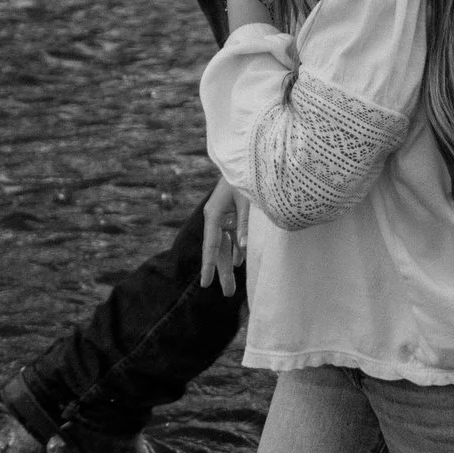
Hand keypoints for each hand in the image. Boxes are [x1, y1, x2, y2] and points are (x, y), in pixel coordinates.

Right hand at [200, 174, 246, 293]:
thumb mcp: (247, 200)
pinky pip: (231, 238)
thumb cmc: (245, 177)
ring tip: (230, 288)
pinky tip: (237, 263)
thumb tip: (242, 249)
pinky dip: (236, 250)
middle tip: (228, 294)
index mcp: (215, 214)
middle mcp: (215, 218)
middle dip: (221, 272)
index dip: (209, 265)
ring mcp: (222, 217)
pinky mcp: (230, 215)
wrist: (244, 158)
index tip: (206, 284)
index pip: (212, 245)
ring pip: (224, 246)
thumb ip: (245, 224)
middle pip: (217, 250)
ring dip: (229, 265)